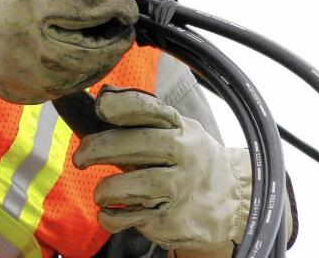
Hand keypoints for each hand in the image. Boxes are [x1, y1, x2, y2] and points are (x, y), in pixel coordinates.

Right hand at [0, 0, 138, 102]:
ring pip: (81, 76)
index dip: (120, 5)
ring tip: (104, 43)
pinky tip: (80, 59)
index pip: (96, 9)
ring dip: (102, 60)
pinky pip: (59, 90)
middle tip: (122, 28)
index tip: (125, 2)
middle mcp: (28, 42)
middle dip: (117, 39)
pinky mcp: (14, 91)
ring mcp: (20, 72)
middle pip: (94, 50)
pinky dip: (77, 76)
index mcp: (35, 1)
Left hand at [72, 88, 251, 257]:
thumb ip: (146, 119)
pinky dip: (111, 218)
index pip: (150, 110)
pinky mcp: (175, 220)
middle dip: (98, 149)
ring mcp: (181, 189)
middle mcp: (183, 155)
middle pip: (134, 146)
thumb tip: (102, 98)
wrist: (238, 201)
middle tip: (80, 158)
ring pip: (132, 185)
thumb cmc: (193, 159)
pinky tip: (108, 213)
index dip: (122, 106)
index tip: (100, 107)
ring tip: (101, 193)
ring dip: (106, 190)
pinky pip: (131, 218)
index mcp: (181, 128)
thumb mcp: (180, 131)